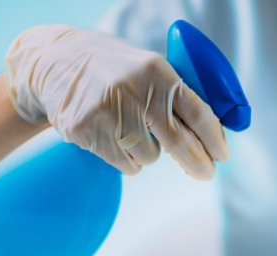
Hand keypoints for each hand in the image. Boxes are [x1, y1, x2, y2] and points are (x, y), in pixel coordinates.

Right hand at [4, 24, 228, 179]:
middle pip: (179, 142)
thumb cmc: (113, 69)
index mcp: (157, 72)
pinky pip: (125, 164)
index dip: (214, 138)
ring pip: (149, 157)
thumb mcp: (148, 68)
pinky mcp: (86, 131)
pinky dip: (127, 159)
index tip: (222, 154)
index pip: (198, 112)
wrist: (54, 61)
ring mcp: (108, 112)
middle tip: (206, 173)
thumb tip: (214, 131)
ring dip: (148, 153)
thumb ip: (177, 94)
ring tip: (131, 130)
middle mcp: (134, 91)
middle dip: (198, 163)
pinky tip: (114, 136)